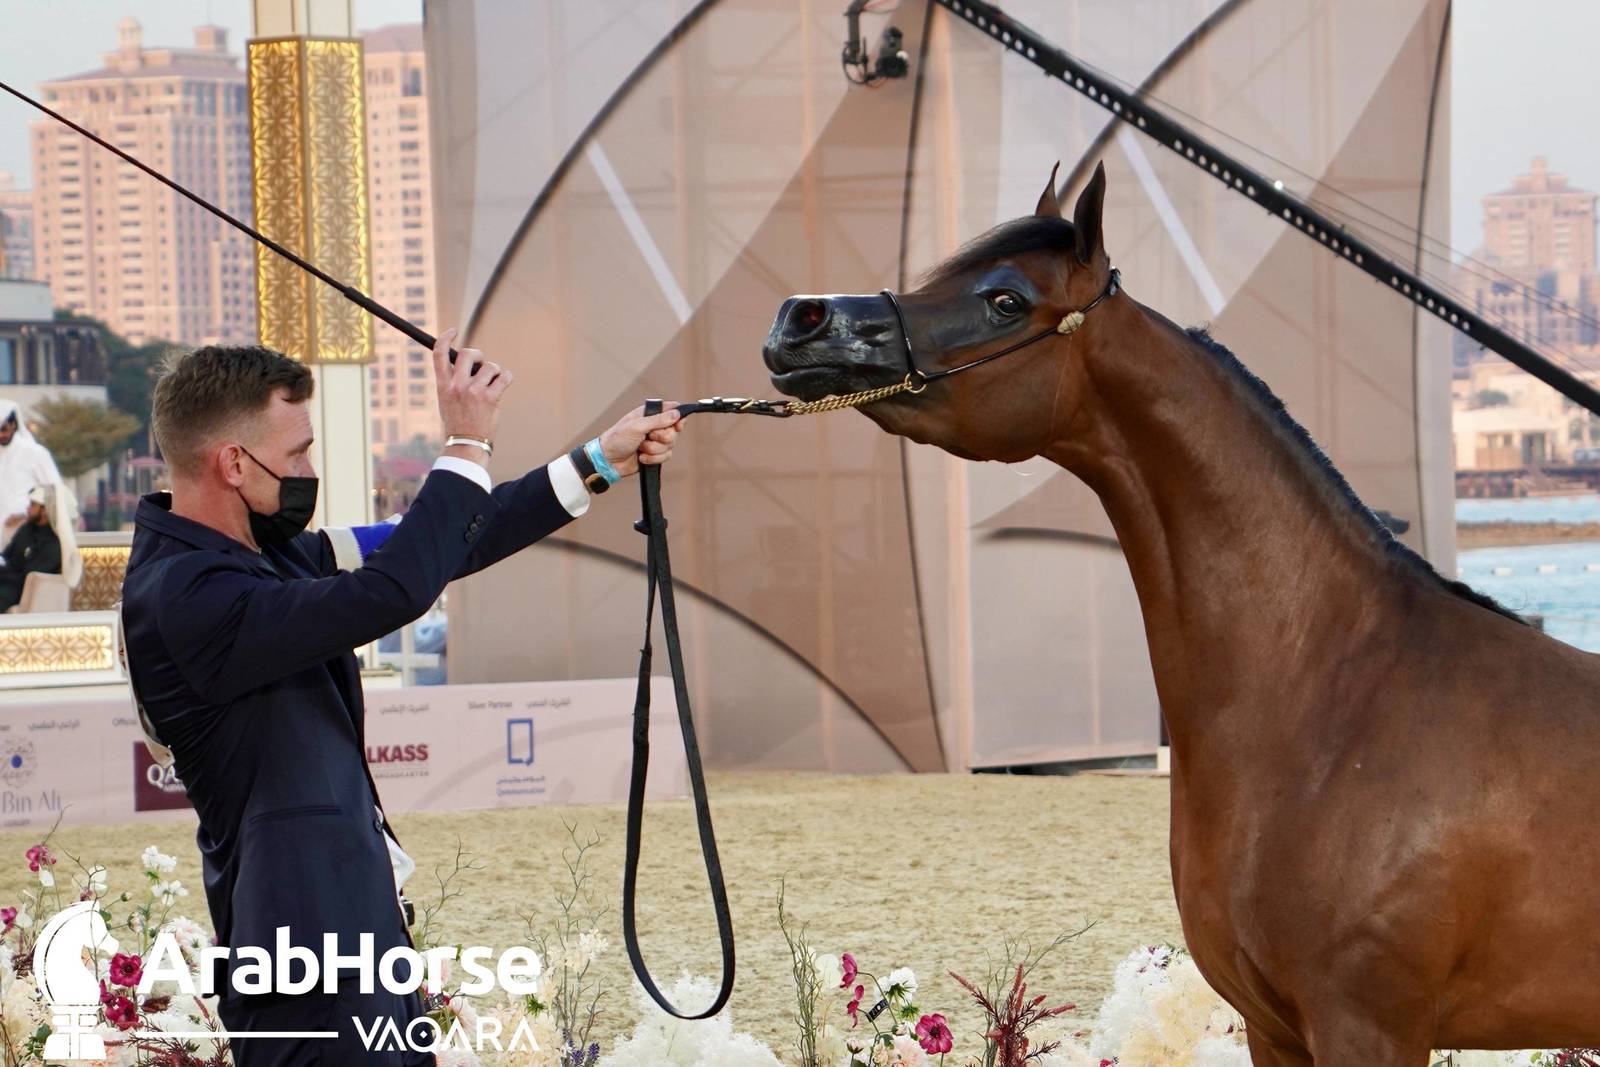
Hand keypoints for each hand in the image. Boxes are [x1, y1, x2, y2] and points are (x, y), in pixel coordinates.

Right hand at [432, 327, 512, 441]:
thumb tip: (464, 363)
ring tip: (492, 384)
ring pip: (490, 366)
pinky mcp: (491, 397)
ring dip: (494, 373)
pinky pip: (504, 376)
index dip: (446, 338)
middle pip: (468, 354)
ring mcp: (474, 391)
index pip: (439, 353)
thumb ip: (452, 381)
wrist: (466, 443)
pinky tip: (504, 382)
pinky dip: (506, 377)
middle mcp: (457, 385)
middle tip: (482, 364)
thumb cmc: (458, 422)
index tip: (453, 331)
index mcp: (443, 384)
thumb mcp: (446, 400)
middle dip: (478, 355)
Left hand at [598, 403, 682, 477]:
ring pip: (670, 445)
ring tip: (640, 448)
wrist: (608, 461)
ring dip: (654, 449)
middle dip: (662, 438)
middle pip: (674, 431)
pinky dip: (653, 458)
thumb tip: (677, 414)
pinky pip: (665, 456)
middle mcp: (655, 426)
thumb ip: (658, 420)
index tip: (677, 425)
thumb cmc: (617, 439)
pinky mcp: (655, 454)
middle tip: (649, 437)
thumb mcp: (637, 426)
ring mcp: (656, 441)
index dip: (679, 417)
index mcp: (650, 414)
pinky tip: (641, 457)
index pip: (673, 410)